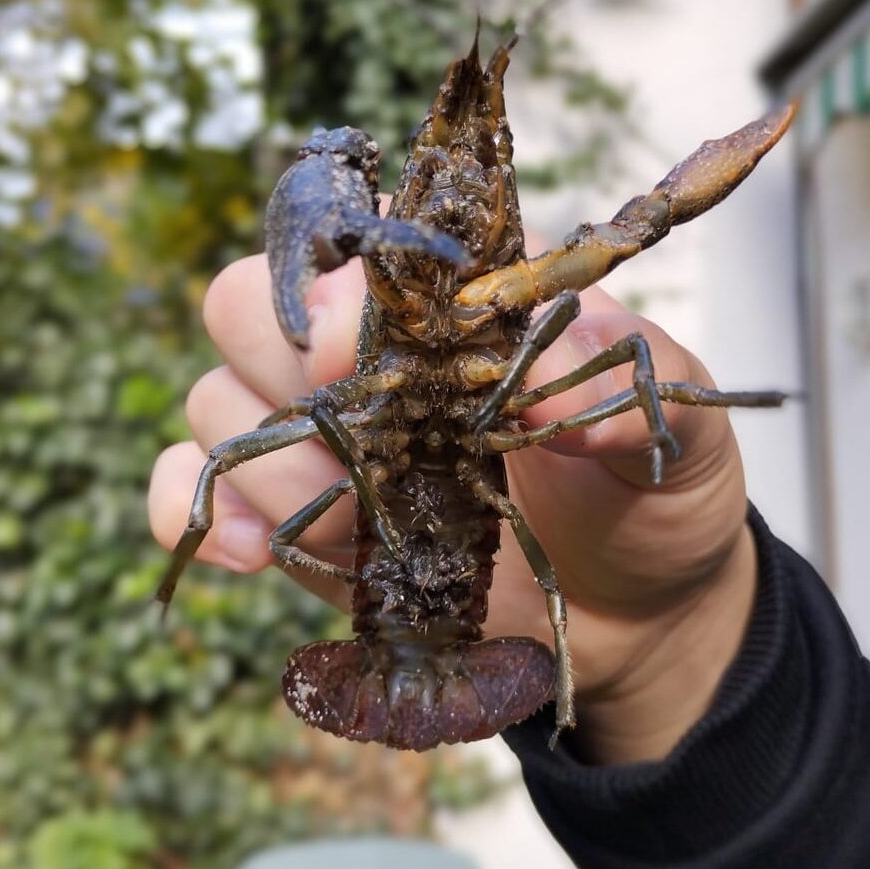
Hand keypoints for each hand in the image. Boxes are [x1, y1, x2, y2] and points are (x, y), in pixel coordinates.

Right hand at [148, 253, 756, 764]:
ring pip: (215, 402)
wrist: (631, 619)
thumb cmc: (649, 501)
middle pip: (246, 307)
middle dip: (275, 363)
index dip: (337, 289)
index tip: (362, 353)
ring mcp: (326, 442)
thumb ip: (624, 386)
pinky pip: (197, 494)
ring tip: (343, 522)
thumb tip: (550, 372)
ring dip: (264, 462)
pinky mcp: (300, 521)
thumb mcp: (672, 434)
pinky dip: (201, 515)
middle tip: (350, 431)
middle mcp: (372, 362)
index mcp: (452, 310)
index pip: (351, 249)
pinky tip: (257, 553)